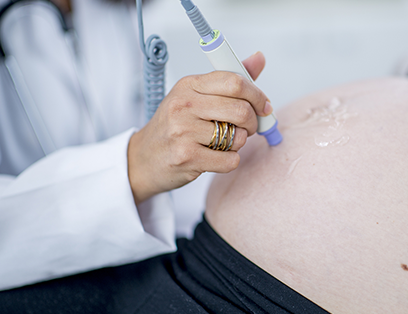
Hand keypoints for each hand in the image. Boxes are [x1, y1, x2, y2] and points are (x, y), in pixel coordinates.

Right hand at [128, 52, 271, 203]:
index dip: (257, 95)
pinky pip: (229, 160)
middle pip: (240, 110)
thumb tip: (259, 58)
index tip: (264, 106)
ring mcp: (183, 131)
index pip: (235, 82)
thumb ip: (229, 81)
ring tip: (223, 143)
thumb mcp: (195, 97)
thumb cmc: (174, 127)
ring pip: (237, 137)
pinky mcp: (187, 157)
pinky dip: (229, 161)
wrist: (143, 159)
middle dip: (252, 122)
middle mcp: (184, 105)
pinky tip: (215, 157)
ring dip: (238, 143)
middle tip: (248, 128)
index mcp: (189, 85)